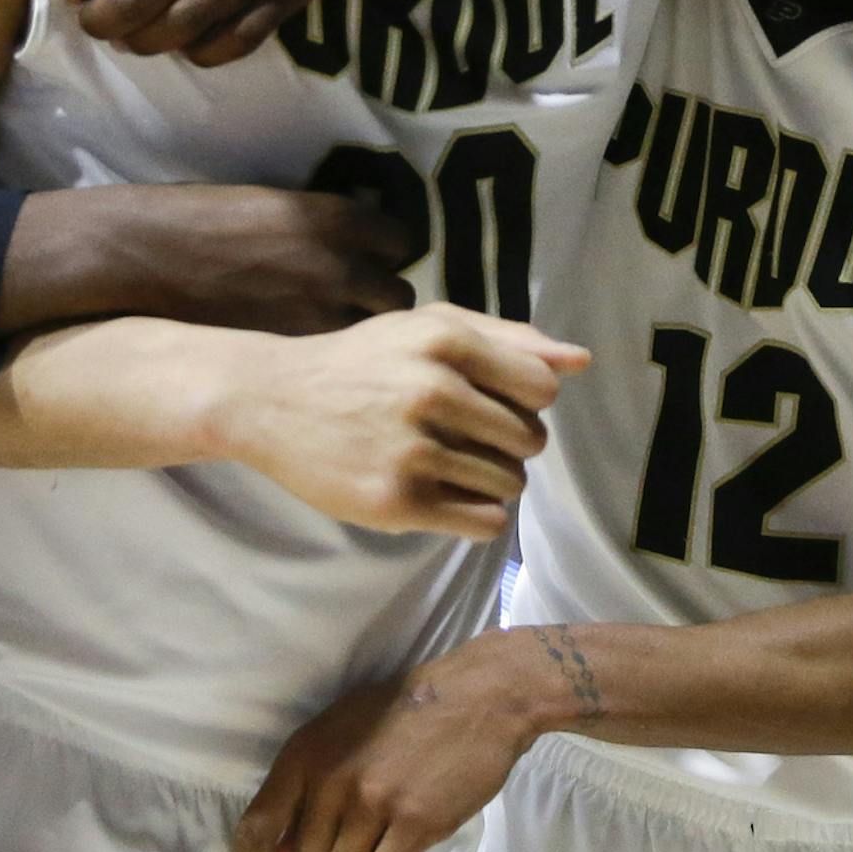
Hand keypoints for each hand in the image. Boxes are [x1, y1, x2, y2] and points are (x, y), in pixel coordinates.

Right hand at [7, 179, 418, 336]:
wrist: (142, 259)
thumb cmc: (198, 221)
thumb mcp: (274, 205)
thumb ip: (322, 226)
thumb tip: (354, 243)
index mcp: (335, 217)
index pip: (403, 240)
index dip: (388, 255)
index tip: (372, 263)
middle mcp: (340, 265)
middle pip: (399, 297)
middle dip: (381, 305)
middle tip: (357, 311)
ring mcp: (319, 316)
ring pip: (375, 340)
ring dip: (363, 340)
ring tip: (338, 344)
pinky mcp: (295, 354)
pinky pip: (336, 366)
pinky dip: (332, 367)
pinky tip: (310, 365)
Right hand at [214, 302, 587, 539]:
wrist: (271, 400)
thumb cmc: (363, 361)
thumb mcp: (428, 328)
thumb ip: (508, 339)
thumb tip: (580, 362)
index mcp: (446, 339)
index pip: (543, 389)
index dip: (525, 402)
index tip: (490, 403)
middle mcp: (431, 390)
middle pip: (530, 440)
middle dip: (507, 444)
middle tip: (461, 437)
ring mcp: (411, 449)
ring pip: (509, 484)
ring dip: (490, 482)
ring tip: (446, 465)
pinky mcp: (395, 501)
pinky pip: (484, 523)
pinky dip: (474, 516)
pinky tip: (441, 494)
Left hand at [233, 638, 533, 851]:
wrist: (476, 697)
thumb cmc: (404, 713)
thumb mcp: (340, 734)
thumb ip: (306, 791)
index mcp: (304, 755)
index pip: (257, 828)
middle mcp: (330, 780)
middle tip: (363, 844)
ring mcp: (373, 802)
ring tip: (388, 847)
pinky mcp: (414, 822)